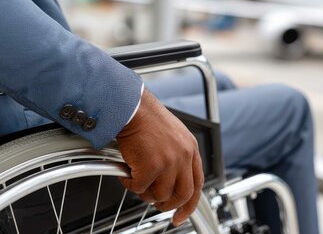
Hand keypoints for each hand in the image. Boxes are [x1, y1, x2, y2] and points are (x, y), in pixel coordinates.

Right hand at [116, 89, 203, 225]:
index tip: (180, 215)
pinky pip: (138, 188)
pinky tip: (125, 172)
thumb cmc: (145, 117)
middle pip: (182, 195)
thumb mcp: (172, 135)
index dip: (189, 204)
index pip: (197, 184)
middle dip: (167, 205)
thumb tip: (169, 182)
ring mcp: (169, 162)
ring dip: (144, 191)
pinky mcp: (151, 167)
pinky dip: (129, 183)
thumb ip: (176, 157)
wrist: (131, 107)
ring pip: (159, 195)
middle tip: (155, 204)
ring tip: (136, 178)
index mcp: (190, 149)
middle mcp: (184, 156)